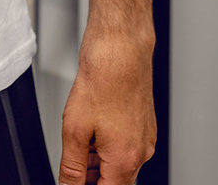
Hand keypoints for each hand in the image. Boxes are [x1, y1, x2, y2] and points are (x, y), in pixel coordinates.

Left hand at [58, 27, 156, 184]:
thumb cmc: (103, 77)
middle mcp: (142, 152)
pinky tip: (92, 132)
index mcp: (126, 160)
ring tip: (78, 145)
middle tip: (72, 169)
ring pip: (120, 165)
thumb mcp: (75, 128)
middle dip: (92, 179)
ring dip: (98, 164)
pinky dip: (108, 148)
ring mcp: (145, 138)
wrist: (121, 46)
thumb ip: (72, 166)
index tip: (73, 182)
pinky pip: (126, 148)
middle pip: (115, 182)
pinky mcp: (144, 124)